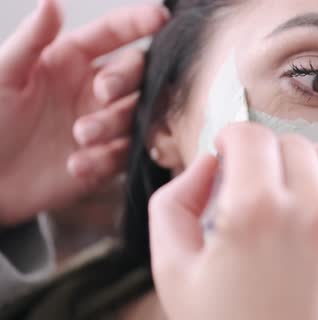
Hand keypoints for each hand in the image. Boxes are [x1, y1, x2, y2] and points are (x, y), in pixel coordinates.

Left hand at [0, 0, 168, 223]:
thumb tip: (52, 2)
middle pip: (135, 73)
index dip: (138, 22)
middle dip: (124, 79)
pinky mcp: (106, 159)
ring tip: (79, 136)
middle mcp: (93, 89)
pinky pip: (124, 155)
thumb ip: (31, 41)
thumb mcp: (3, 76)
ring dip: (114, 123)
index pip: (112, 33)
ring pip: (135, 115)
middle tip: (103, 93)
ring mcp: (103, 124)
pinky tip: (76, 165)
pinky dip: (106, 159)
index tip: (161, 16)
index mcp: (70, 60)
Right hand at [149, 124, 317, 319]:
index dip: (229, 139)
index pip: (249, 135)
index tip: (223, 156)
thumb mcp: (173, 273)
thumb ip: (174, 203)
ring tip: (280, 191)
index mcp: (255, 211)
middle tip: (245, 184)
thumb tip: (208, 166)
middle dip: (261, 153)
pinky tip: (307, 212)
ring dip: (300, 161)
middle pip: (287, 142)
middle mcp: (308, 209)